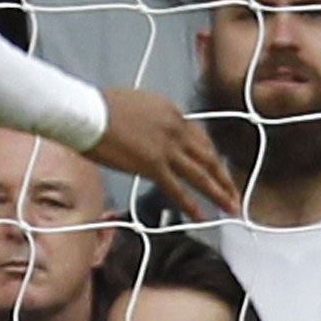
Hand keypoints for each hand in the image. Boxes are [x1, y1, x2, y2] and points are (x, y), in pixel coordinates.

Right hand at [89, 86, 240, 218]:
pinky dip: (192, 205)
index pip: (198, 135)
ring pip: (202, 174)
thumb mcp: (134, 104)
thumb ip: (149, 120)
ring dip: (219, 192)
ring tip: (231, 206)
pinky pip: (178, 189)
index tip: (214, 166)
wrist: (86, 112)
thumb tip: (148, 135)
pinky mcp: (154, 166)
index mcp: (171, 111)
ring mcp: (167, 148)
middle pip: (208, 155)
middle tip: (233, 191)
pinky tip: (203, 216)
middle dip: (222, 176)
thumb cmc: (98, 106)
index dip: (209, 154)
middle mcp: (176, 128)